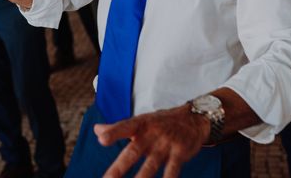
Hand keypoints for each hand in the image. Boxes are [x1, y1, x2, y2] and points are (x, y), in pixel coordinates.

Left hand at [94, 104, 208, 177]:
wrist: (194, 119)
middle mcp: (151, 134)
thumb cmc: (161, 122)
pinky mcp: (179, 153)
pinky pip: (172, 171)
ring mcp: (165, 144)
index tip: (101, 140)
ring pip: (151, 165)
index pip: (124, 127)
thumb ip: (118, 128)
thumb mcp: (141, 121)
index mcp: (139, 125)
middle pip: (133, 152)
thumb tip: (96, 130)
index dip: (113, 133)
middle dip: (120, 168)